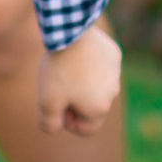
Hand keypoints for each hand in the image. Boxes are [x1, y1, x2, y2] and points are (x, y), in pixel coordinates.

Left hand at [36, 20, 123, 136]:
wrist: (71, 32)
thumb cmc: (59, 69)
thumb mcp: (46, 102)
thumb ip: (49, 124)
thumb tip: (56, 127)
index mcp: (99, 109)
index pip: (85, 129)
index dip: (67, 122)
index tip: (56, 106)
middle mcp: (113, 93)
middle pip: (92, 106)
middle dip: (76, 101)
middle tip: (59, 85)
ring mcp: (116, 72)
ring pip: (98, 85)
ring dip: (84, 82)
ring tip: (67, 67)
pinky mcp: (114, 54)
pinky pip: (102, 65)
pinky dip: (90, 64)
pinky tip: (77, 53)